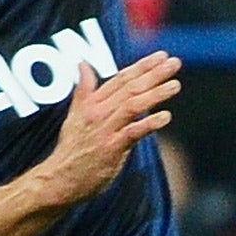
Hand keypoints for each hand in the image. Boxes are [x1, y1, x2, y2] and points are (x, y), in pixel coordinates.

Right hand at [38, 52, 180, 207]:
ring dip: (155, 94)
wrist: (60, 179)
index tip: (161, 55)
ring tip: (176, 85)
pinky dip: (149, 124)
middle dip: (154, 73)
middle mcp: (99, 112)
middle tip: (175, 62)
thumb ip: (84, 90)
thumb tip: (83, 64)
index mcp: (92, 103)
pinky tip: (166, 116)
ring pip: (132, 105)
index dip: (142, 66)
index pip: (121, 78)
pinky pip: (132, 132)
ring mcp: (105, 130)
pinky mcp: (111, 148)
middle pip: (130, 88)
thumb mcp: (75, 114)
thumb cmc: (72, 149)